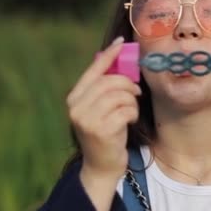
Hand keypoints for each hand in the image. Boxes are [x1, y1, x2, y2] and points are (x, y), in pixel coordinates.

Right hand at [66, 36, 141, 183]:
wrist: (101, 166)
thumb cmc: (106, 133)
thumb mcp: (100, 109)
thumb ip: (104, 88)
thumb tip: (119, 59)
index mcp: (74, 99)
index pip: (93, 71)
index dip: (108, 55)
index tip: (121, 43)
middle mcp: (76, 108)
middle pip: (110, 82)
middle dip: (128, 84)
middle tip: (136, 92)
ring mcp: (87, 119)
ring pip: (120, 95)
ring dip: (131, 102)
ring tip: (130, 112)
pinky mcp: (100, 130)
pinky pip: (126, 110)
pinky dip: (132, 114)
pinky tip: (129, 122)